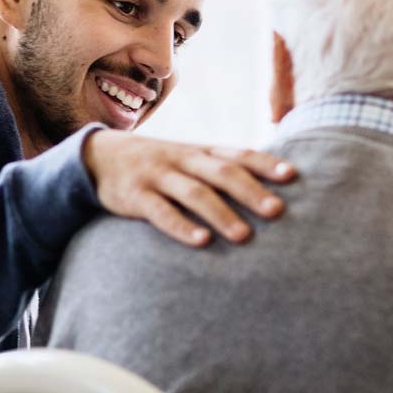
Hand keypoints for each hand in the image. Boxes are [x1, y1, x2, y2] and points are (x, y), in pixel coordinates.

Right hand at [84, 133, 295, 246]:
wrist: (99, 157)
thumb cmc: (161, 164)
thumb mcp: (190, 158)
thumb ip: (223, 167)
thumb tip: (271, 185)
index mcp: (201, 151)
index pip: (239, 153)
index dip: (265, 164)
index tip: (293, 176)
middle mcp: (183, 159)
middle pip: (222, 172)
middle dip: (250, 191)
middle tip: (276, 211)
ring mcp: (158, 176)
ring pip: (194, 193)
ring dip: (221, 214)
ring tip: (244, 236)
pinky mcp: (134, 196)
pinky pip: (160, 212)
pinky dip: (182, 227)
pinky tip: (202, 242)